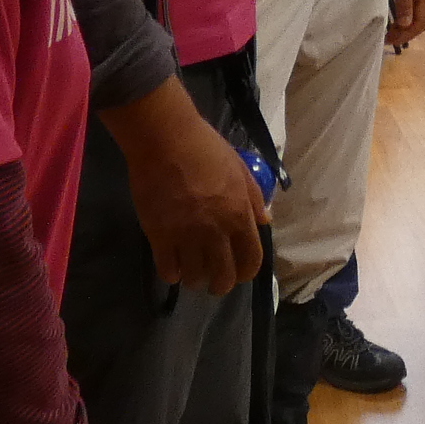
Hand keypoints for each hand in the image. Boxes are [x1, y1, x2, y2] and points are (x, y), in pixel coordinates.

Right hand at [105, 76, 266, 293]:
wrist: (165, 138)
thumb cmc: (205, 148)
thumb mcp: (239, 169)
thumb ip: (253, 198)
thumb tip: (265, 221)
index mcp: (239, 215)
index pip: (251, 259)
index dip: (247, 272)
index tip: (239, 273)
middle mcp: (216, 231)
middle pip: (224, 277)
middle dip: (221, 285)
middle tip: (213, 281)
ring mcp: (187, 235)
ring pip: (195, 277)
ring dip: (195, 280)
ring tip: (190, 273)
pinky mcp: (159, 235)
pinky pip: (168, 270)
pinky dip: (172, 274)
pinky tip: (172, 267)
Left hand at [384, 0, 424, 48]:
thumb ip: (405, 2)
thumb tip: (406, 25)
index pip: (421, 23)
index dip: (407, 35)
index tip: (391, 40)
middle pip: (423, 21)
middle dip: (407, 33)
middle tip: (389, 38)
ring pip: (420, 13)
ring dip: (408, 24)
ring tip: (392, 29)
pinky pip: (418, 5)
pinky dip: (408, 14)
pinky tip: (399, 14)